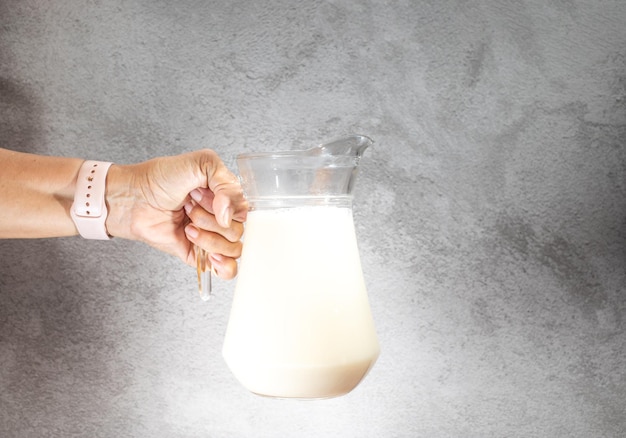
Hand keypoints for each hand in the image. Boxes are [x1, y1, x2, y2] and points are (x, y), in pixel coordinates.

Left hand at [105, 149, 246, 278]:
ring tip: (189, 226)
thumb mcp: (201, 163)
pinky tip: (211, 255)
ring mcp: (211, 237)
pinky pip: (226, 269)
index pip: (244, 210)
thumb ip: (226, 182)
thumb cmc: (160, 178)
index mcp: (224, 196)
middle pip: (238, 230)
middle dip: (212, 220)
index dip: (227, 206)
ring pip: (233, 249)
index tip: (204, 196)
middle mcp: (220, 217)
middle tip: (190, 207)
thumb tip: (230, 215)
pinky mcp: (199, 255)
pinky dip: (224, 265)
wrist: (133, 199)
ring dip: (210, 239)